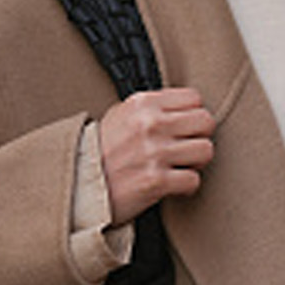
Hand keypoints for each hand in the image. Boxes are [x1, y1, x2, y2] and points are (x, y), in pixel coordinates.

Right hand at [98, 88, 214, 223]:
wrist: (77, 184)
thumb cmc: (100, 152)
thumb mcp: (120, 116)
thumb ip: (151, 108)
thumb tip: (184, 108)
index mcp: (142, 103)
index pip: (194, 98)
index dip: (193, 114)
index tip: (184, 127)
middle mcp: (150, 124)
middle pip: (206, 121)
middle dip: (200, 137)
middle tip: (187, 147)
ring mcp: (153, 152)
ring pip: (206, 150)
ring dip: (196, 162)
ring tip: (181, 166)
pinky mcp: (155, 181)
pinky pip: (193, 180)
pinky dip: (186, 186)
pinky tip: (173, 185)